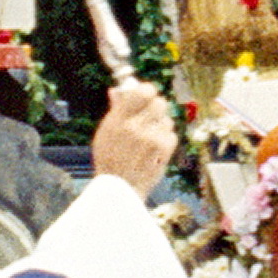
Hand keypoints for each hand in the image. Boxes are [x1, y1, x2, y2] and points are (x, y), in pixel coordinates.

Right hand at [89, 80, 177, 194]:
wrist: (120, 187)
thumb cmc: (110, 160)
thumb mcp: (105, 132)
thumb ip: (115, 110)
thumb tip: (116, 90)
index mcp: (119, 119)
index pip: (143, 91)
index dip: (147, 90)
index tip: (146, 94)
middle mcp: (136, 126)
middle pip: (160, 102)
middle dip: (156, 107)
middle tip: (150, 115)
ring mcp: (152, 138)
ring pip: (167, 119)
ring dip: (160, 126)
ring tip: (148, 138)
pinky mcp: (164, 149)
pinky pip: (171, 134)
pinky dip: (165, 140)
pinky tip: (154, 149)